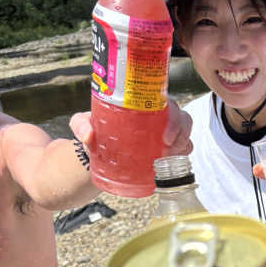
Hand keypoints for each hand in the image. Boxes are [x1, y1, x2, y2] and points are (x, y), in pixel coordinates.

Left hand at [70, 99, 192, 156]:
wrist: (96, 150)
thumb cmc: (94, 130)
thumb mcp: (82, 123)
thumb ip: (80, 125)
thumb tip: (88, 135)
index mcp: (144, 103)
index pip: (168, 103)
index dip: (174, 117)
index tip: (165, 135)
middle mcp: (158, 115)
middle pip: (182, 119)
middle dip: (181, 133)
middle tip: (168, 149)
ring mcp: (164, 132)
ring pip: (184, 135)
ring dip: (183, 145)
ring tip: (170, 158)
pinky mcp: (164, 149)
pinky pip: (181, 150)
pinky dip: (181, 156)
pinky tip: (173, 163)